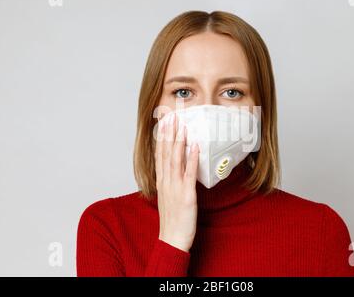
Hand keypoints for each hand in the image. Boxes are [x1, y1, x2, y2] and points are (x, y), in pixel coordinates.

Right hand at [155, 112, 199, 252]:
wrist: (172, 239)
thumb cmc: (172, 219)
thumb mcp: (168, 196)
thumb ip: (171, 181)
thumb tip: (176, 168)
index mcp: (161, 181)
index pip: (159, 154)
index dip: (161, 137)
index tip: (163, 122)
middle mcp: (166, 181)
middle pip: (166, 153)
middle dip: (169, 133)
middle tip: (171, 115)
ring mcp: (175, 187)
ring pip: (175, 159)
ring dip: (178, 141)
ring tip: (181, 125)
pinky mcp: (186, 195)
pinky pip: (189, 174)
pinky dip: (191, 159)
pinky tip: (194, 146)